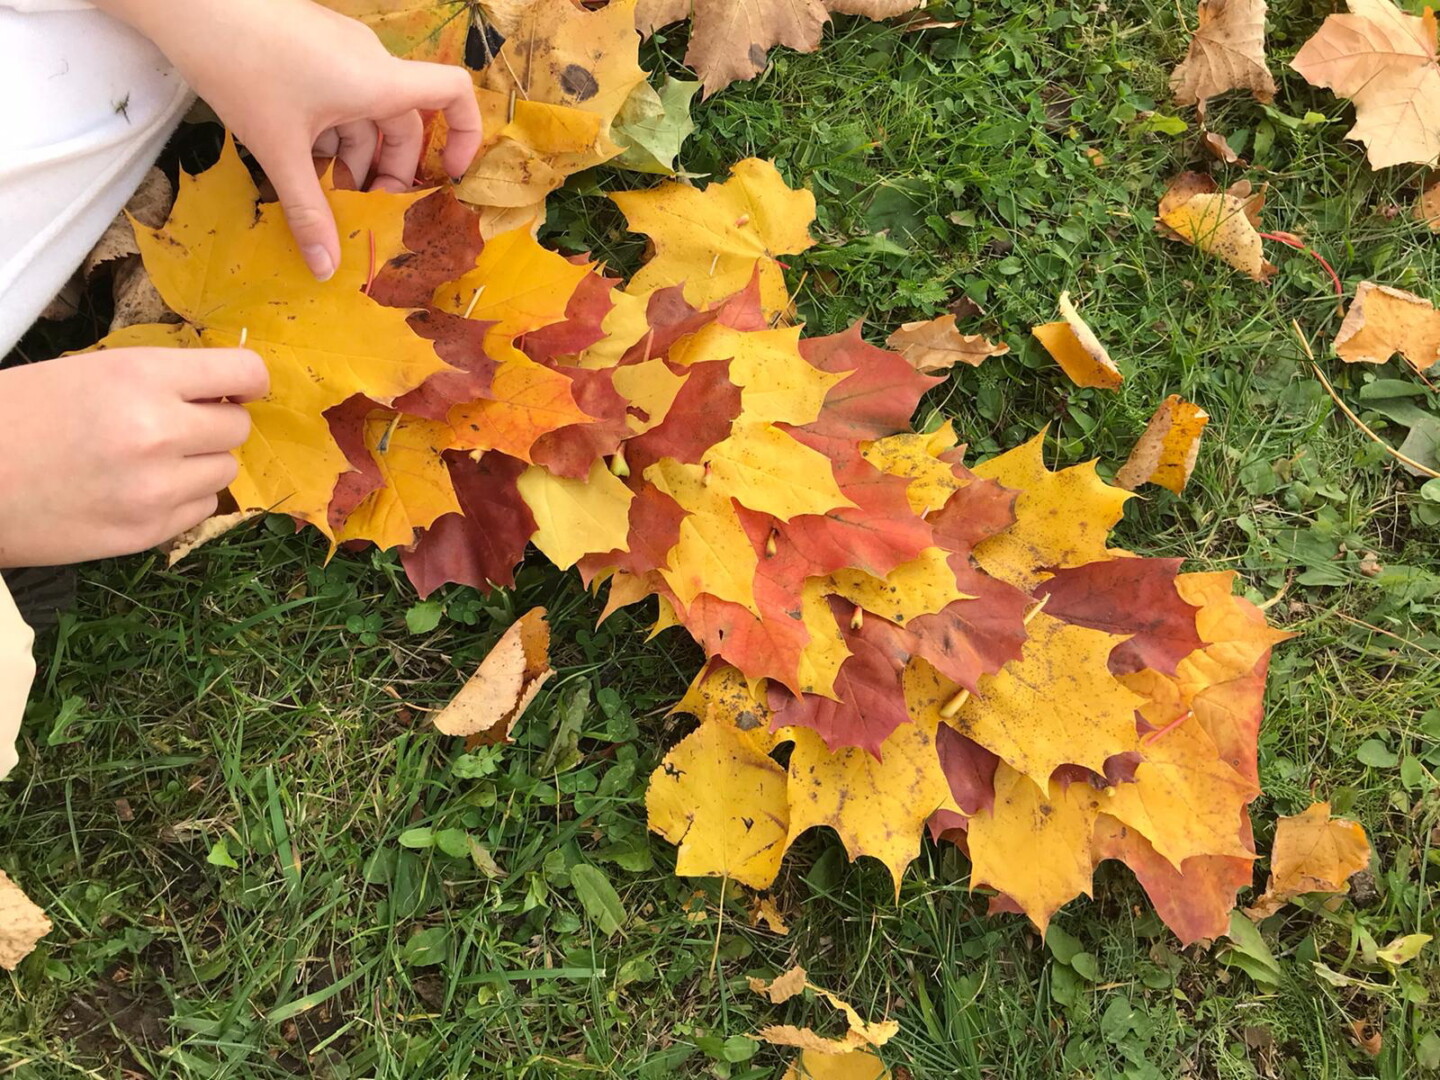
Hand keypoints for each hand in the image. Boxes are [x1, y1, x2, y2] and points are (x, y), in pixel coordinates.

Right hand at [0, 350, 267, 566]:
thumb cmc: (17, 415)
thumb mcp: (90, 372)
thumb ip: (159, 380)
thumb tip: (224, 388)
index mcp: (142, 379)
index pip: (244, 372)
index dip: (247, 379)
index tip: (239, 387)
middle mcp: (159, 433)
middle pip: (238, 427)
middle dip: (214, 424)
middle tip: (174, 424)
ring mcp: (156, 489)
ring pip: (225, 472)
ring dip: (199, 464)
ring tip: (148, 459)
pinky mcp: (147, 532)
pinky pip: (201, 509)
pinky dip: (182, 498)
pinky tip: (139, 489)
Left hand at [96, 0, 482, 280]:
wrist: (185, 2)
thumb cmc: (243, 67)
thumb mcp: (279, 150)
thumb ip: (308, 213)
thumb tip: (327, 270)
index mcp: (379, 82)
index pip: (454, 94)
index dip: (465, 135)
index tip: (448, 176)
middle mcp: (370, 63)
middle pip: (403, 122)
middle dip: (388, 170)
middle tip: (362, 209)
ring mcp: (340, 51)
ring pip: (365, 114)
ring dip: (352, 156)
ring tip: (321, 190)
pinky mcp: (312, 47)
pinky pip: (339, 96)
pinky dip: (330, 131)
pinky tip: (298, 156)